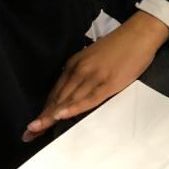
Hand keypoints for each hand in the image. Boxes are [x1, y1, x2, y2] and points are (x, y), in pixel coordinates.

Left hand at [23, 12, 168, 140]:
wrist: (140, 33)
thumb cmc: (120, 45)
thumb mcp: (94, 57)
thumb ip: (83, 72)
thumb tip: (74, 90)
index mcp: (75, 64)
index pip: (56, 91)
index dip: (44, 109)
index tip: (32, 126)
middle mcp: (80, 70)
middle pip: (58, 98)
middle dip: (43, 117)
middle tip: (28, 135)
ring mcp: (94, 76)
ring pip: (69, 99)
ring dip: (52, 116)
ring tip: (37, 131)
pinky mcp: (108, 83)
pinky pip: (89, 98)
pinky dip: (74, 108)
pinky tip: (62, 116)